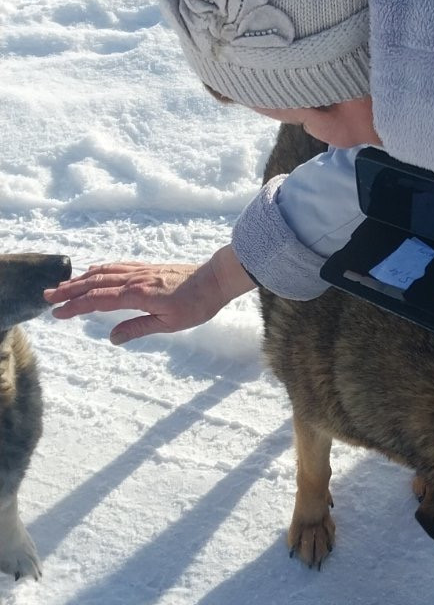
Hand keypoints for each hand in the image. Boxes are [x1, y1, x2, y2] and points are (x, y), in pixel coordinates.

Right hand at [44, 245, 255, 344]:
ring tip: (62, 285)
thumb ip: (138, 328)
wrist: (216, 279)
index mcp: (137, 295)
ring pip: (103, 273)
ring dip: (80, 279)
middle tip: (47, 296)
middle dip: (69, 290)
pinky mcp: (146, 268)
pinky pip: (116, 266)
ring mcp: (140, 271)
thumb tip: (112, 338)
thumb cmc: (196, 305)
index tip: (56, 313)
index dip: (75, 307)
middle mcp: (134, 279)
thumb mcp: (169, 324)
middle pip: (94, 284)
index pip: (98, 301)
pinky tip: (92, 272)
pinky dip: (99, 269)